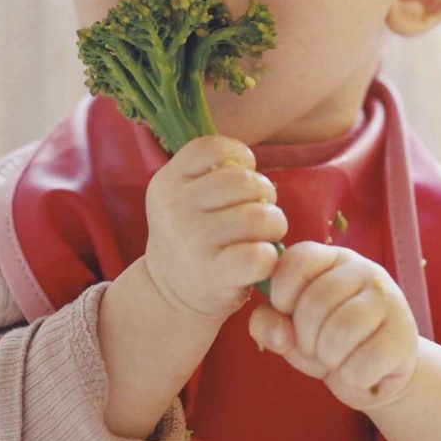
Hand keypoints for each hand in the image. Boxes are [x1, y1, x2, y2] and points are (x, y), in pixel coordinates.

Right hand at [144, 135, 287, 321]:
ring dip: (274, 224)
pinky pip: (260, 254)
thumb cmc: (194, 234)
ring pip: (259, 215)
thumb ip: (212, 172)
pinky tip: (261, 259)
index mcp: (167, 182)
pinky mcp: (213, 273)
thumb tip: (249, 163)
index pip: (214, 147)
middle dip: (265, 194)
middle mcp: (175, 208)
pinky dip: (270, 255)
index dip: (240, 157)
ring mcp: (192, 241)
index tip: (244, 177)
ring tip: (265, 235)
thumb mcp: (185, 197)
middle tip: (260, 212)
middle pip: (244, 181)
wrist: (170, 292)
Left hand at [248, 242, 418, 410]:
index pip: (298, 260)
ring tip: (337, 359)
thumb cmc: (326, 343)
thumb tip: (280, 331)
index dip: (281, 295)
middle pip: (316, 301)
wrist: (375, 375)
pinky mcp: (404, 335)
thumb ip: (269, 323)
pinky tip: (360, 372)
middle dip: (305, 338)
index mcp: (332, 259)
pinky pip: (364, 361)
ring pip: (341, 330)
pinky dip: (352, 376)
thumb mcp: (290, 331)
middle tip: (316, 349)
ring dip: (329, 358)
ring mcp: (390, 299)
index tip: (288, 317)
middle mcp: (364, 270)